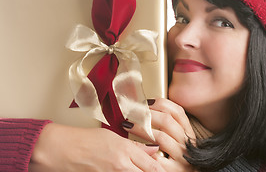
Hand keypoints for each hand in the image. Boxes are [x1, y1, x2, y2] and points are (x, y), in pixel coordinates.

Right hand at [29, 123, 164, 171]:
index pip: (153, 166)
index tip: (162, 168)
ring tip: (136, 169)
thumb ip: (136, 146)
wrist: (62, 150)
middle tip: (152, 170)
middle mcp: (121, 166)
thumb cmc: (85, 140)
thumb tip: (153, 150)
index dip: (160, 169)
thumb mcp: (113, 137)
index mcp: (126, 151)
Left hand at [123, 98, 196, 171]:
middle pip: (167, 121)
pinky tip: (136, 147)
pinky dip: (146, 151)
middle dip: (147, 114)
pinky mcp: (174, 169)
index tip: (146, 102)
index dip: (161, 103)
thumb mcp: (178, 138)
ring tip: (128, 125)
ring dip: (141, 129)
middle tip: (132, 112)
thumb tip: (148, 107)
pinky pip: (157, 157)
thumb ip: (168, 125)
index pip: (177, 111)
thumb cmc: (177, 156)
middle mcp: (187, 142)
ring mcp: (182, 156)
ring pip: (160, 137)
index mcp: (188, 131)